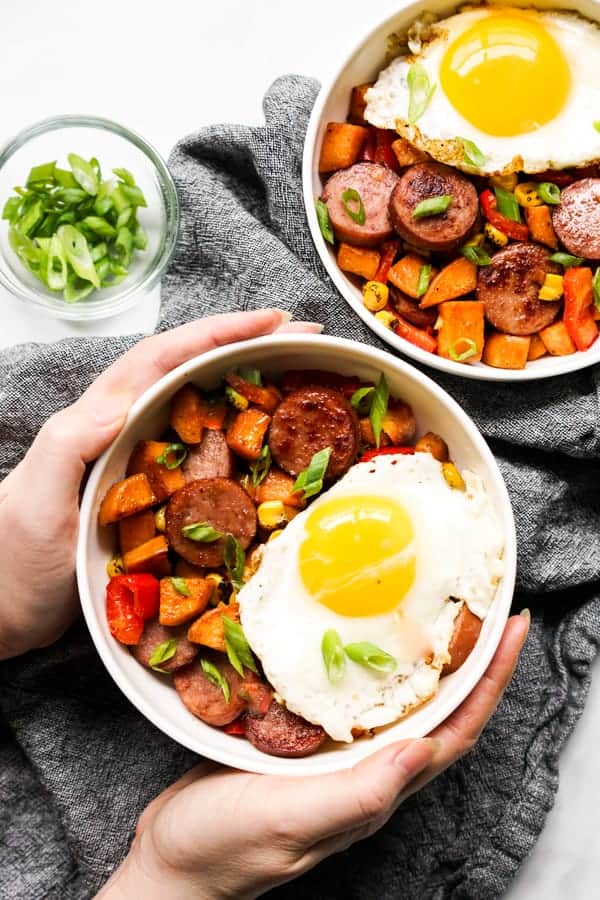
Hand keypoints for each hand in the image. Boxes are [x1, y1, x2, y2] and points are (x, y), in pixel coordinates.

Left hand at [0, 308, 315, 659]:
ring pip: (204, 409)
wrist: (4, 608)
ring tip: (301, 379)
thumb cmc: (13, 556)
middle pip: (194, 371)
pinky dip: (243, 445)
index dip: (218, 334)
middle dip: (249, 347)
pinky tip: (271, 453)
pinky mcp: (154, 498)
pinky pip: (207, 458)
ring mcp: (143, 464)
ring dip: (252, 388)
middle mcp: (127, 431)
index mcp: (101, 418)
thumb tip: (123, 403)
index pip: (165, 358)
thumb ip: (70, 444)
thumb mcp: (36, 499)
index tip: (272, 322)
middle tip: (305, 340)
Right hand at [98, 614, 528, 899]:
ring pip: (400, 701)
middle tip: (488, 607)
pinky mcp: (306, 741)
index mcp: (375, 791)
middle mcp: (367, 773)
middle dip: (472, 661)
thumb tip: (424, 748)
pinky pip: (355, 696)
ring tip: (440, 610)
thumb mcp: (292, 820)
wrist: (173, 859)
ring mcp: (338, 757)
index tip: (511, 629)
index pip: (454, 733)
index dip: (490, 682)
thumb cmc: (226, 847)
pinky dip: (372, 663)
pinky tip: (362, 634)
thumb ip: (359, 792)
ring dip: (430, 658)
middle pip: (440, 711)